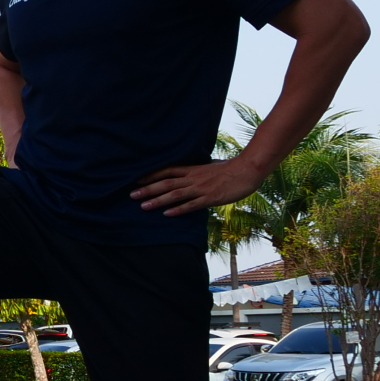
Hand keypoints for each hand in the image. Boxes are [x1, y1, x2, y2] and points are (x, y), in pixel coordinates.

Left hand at [131, 157, 263, 216]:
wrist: (248, 169)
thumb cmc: (230, 168)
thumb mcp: (210, 166)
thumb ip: (198, 171)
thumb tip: (190, 172)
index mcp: (192, 169)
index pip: (167, 171)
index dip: (151, 176)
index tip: (136, 180)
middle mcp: (193, 178)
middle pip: (166, 183)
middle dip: (148, 189)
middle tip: (131, 195)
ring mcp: (201, 188)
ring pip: (175, 194)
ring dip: (158, 200)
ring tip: (143, 206)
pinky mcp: (210, 198)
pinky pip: (192, 205)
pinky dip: (179, 209)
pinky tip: (167, 214)